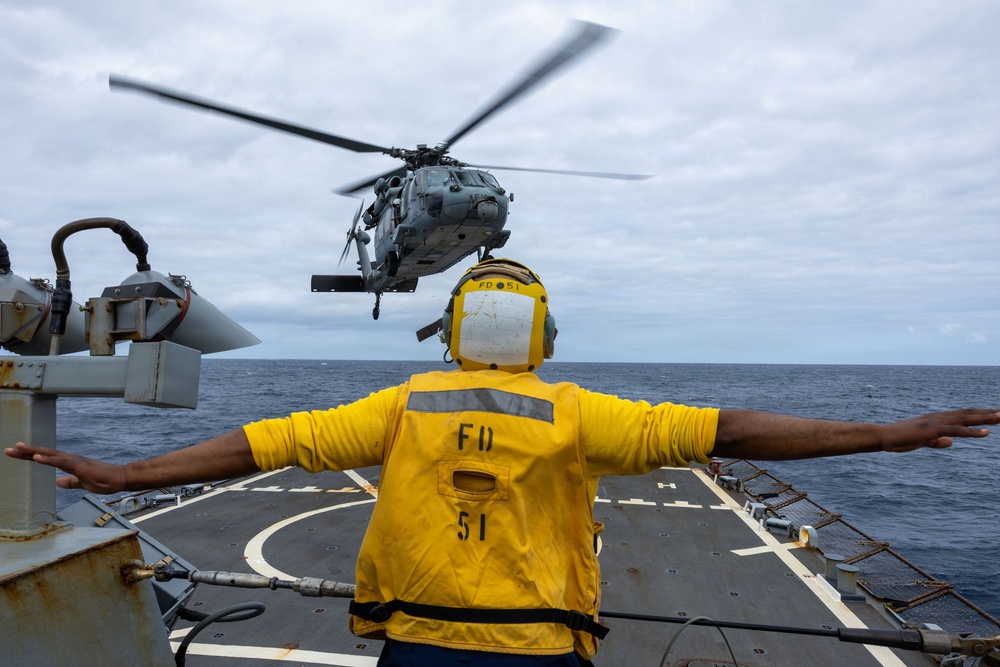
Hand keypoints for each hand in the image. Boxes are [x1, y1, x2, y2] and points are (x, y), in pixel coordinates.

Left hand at [4, 442, 127, 493]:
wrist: (121, 479)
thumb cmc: (105, 480)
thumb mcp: (82, 484)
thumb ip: (70, 482)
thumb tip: (57, 482)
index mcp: (69, 464)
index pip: (46, 458)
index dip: (30, 456)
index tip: (15, 453)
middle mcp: (70, 459)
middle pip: (45, 453)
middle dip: (26, 452)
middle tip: (10, 449)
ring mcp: (75, 461)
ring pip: (51, 455)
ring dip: (34, 452)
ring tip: (19, 448)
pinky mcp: (80, 466)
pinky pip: (61, 462)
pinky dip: (48, 460)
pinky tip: (37, 458)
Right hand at [880, 409, 998, 452]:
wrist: (883, 436)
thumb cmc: (900, 439)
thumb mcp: (923, 441)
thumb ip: (937, 441)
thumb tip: (951, 442)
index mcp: (937, 419)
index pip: (963, 415)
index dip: (980, 414)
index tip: (995, 414)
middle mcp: (939, 417)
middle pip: (968, 414)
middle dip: (988, 413)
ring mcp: (935, 422)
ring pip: (965, 419)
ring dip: (985, 418)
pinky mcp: (932, 430)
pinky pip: (956, 430)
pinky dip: (972, 431)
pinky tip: (986, 432)